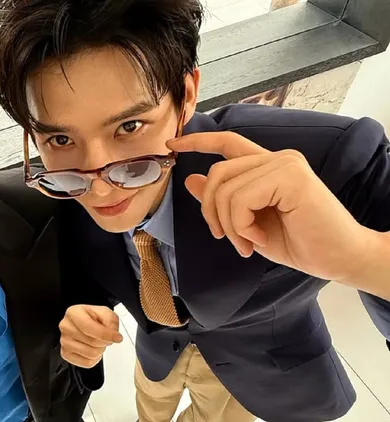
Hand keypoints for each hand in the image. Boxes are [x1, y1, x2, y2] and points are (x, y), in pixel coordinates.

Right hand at [59, 305, 122, 367]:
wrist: (83, 322)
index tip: (118, 337)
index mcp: (74, 313)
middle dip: (104, 341)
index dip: (107, 334)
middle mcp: (66, 327)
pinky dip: (94, 359)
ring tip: (98, 342)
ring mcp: (64, 342)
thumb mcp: (105, 312)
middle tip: (105, 337)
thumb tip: (114, 335)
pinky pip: (87, 363)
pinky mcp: (66, 354)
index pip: (90, 328)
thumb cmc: (91, 317)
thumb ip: (111, 320)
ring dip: (100, 350)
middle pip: (93, 342)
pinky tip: (92, 349)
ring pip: (91, 354)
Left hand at [167, 131, 377, 282]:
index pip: (227, 142)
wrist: (340, 259)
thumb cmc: (300, 242)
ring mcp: (285, 164)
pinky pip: (240, 199)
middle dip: (209, 210)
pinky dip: (240, 225)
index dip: (197, 142)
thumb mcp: (248, 223)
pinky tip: (258, 239)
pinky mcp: (291, 177)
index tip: (172, 146)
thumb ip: (222, 200)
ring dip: (228, 225)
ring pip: (225, 189)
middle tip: (225, 238)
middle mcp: (276, 158)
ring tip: (247, 244)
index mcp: (267, 165)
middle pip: (216, 173)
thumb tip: (190, 180)